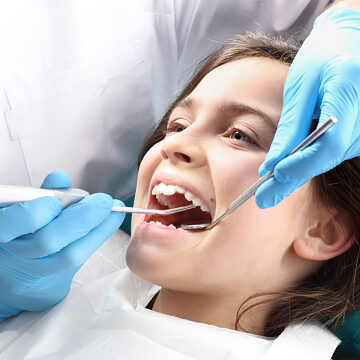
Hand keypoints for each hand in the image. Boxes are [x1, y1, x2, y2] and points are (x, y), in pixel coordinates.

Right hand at [0, 171, 124, 320]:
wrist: (12, 274)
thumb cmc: (20, 234)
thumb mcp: (23, 211)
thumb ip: (41, 195)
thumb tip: (60, 178)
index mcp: (1, 232)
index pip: (9, 225)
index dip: (34, 214)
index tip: (55, 202)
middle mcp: (12, 257)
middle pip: (47, 242)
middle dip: (82, 218)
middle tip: (105, 201)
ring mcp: (31, 276)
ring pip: (69, 257)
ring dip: (97, 231)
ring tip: (113, 213)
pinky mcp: (49, 290)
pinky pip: (79, 266)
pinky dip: (95, 242)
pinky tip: (106, 227)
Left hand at [255, 7, 359, 207]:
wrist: (350, 42)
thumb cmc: (322, 56)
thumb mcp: (300, 86)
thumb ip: (291, 125)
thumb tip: (274, 162)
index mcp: (350, 91)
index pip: (329, 143)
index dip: (301, 163)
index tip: (273, 175)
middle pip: (329, 157)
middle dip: (294, 177)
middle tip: (264, 198)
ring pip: (330, 158)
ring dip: (300, 171)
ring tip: (271, 187)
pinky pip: (334, 152)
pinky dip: (311, 160)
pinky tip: (290, 167)